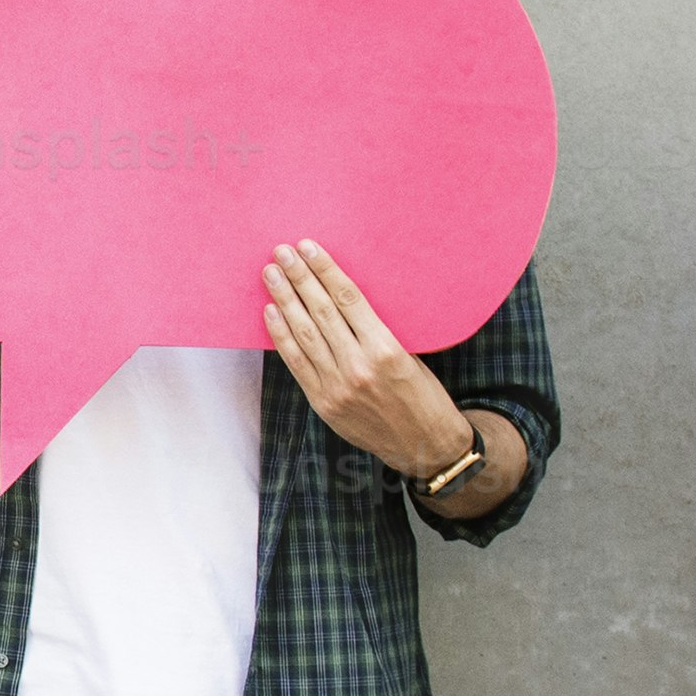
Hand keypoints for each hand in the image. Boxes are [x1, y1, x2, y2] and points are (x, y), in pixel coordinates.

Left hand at [265, 242, 476, 481]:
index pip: (348, 299)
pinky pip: (297, 363)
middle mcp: (359, 366)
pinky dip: (281, 336)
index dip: (325, 270)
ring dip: (284, 300)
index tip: (308, 247)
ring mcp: (338, 387)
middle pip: (321, 312)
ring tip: (270, 274)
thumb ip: (378, 332)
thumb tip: (343, 300)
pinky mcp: (324, 403)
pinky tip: (270, 312)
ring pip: (304, 334)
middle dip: (299, 278)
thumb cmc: (424, 397)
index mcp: (387, 349)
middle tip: (281, 252)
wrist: (425, 447)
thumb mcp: (412, 357)